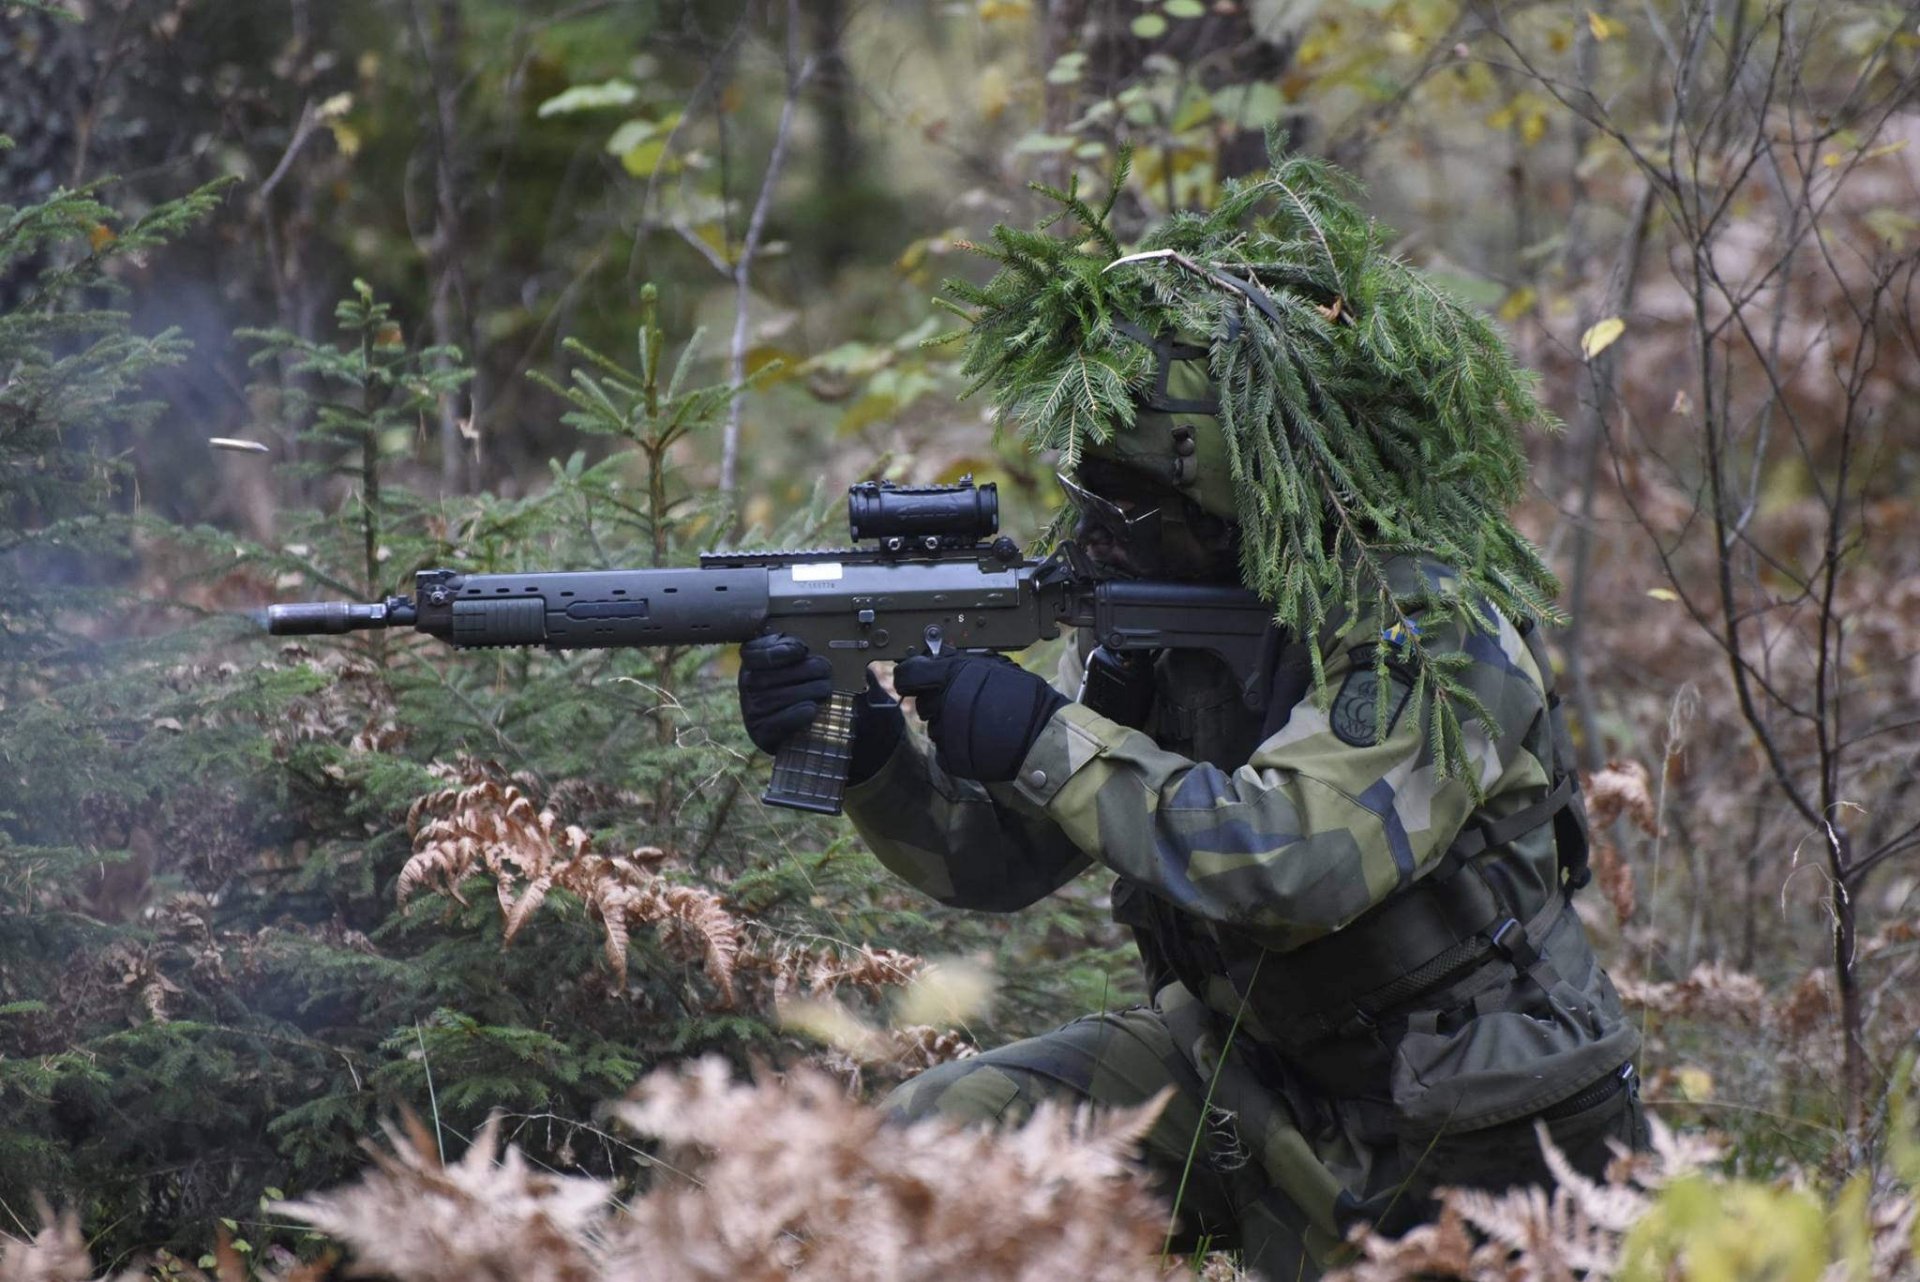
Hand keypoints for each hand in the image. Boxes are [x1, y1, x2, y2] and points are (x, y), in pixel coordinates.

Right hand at [738, 634, 901, 783]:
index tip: (803, 650)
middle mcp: (747, 685)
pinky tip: (812, 708)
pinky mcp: (761, 733)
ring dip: (810, 692)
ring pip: (784, 697)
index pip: (756, 653)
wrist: (793, 718)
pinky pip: (780, 722)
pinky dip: (799, 714)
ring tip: (825, 689)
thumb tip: (801, 649)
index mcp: (751, 662)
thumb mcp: (791, 656)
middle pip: (778, 675)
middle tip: (826, 672)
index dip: (781, 652)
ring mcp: (752, 710)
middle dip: (809, 671)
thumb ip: (791, 645)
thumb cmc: (795, 679)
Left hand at [892, 651, 1067, 782]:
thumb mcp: (994, 666)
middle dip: (936, 702)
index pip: (909, 675)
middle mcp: (944, 704)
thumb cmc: (1024, 697)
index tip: (912, 680)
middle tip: (964, 702)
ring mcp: (947, 734)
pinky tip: (977, 740)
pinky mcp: (952, 758)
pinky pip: (943, 750)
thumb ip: (961, 663)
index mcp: (953, 676)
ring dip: (948, 724)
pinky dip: (956, 746)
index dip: (909, 677)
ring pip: (934, 727)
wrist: (1043, 736)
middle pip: (922, 703)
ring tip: (977, 722)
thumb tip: (935, 658)